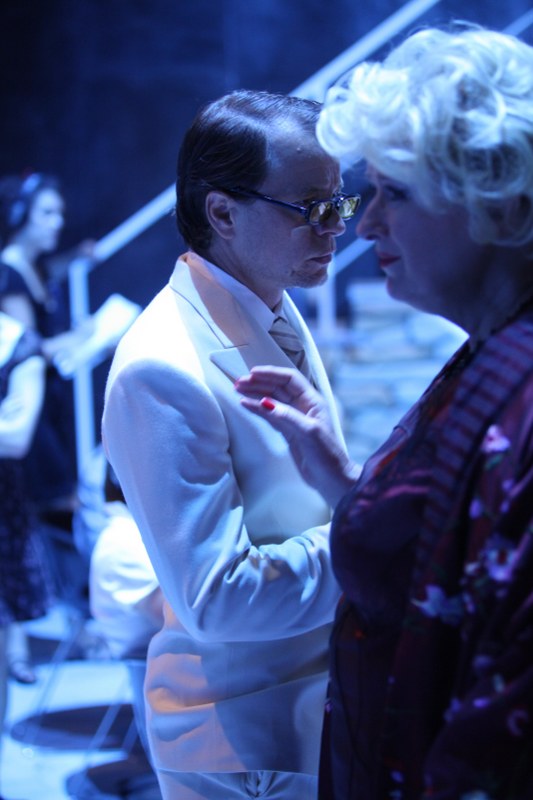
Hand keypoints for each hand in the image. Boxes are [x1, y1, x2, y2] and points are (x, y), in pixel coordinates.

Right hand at [235, 366, 359, 507]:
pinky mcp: (287, 431)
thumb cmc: (327, 455)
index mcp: (312, 401)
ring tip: (238, 390)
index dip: (271, 374)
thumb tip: (264, 403)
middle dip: (259, 383)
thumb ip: (287, 416)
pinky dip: (257, 409)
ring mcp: (294, 418)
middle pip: (278, 387)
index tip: (253, 373)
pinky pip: (269, 415)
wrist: (331, 479)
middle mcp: (303, 406)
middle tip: (239, 382)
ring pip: (271, 400)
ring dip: (255, 394)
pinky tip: (246, 405)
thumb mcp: (309, 432)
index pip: (289, 379)